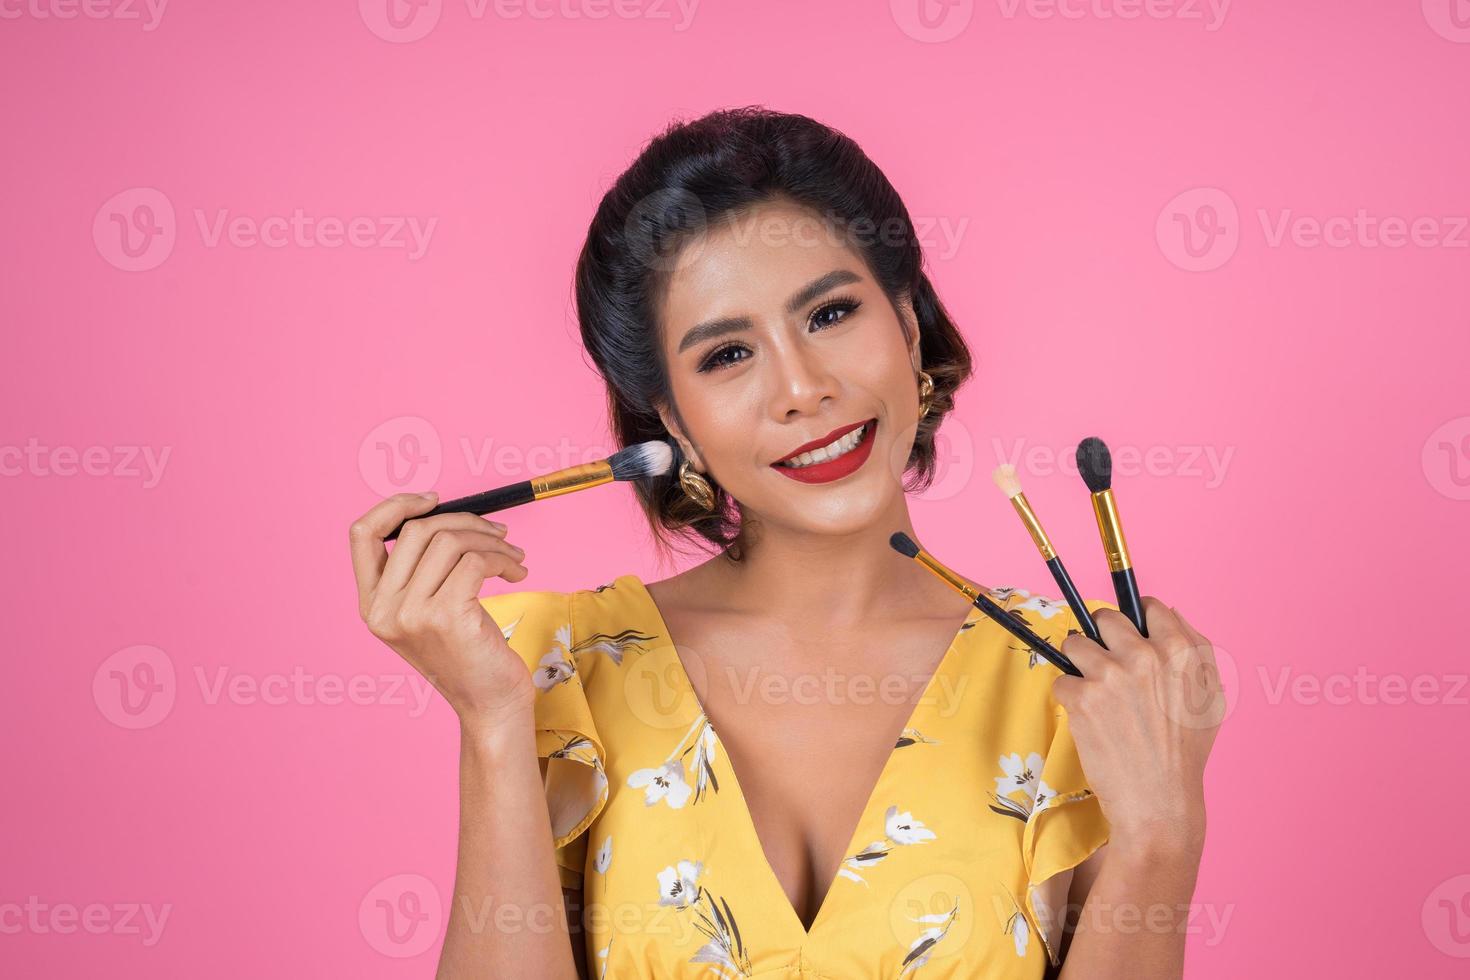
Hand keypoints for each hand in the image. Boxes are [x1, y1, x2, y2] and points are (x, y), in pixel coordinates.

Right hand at [348, 492, 533, 731]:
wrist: (490, 704)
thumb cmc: (468, 654)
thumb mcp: (430, 611)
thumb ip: (422, 570)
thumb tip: (445, 513)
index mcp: (371, 605)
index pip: (361, 535)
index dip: (395, 506)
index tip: (433, 500)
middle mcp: (383, 610)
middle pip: (415, 530)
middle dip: (464, 521)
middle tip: (498, 534)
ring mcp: (411, 614)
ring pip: (449, 541)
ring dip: (491, 541)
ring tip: (513, 557)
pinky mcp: (446, 617)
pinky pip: (475, 561)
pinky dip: (502, 559)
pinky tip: (516, 573)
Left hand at [1053, 598, 1222, 852]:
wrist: (1158, 802)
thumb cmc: (1185, 754)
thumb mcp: (1211, 698)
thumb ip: (1196, 650)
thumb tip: (1169, 612)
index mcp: (1180, 652)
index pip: (1150, 608)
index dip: (1138, 621)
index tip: (1132, 634)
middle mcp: (1144, 656)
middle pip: (1106, 619)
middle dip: (1103, 639)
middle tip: (1108, 666)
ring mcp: (1109, 675)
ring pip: (1075, 643)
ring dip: (1080, 665)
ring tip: (1096, 694)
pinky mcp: (1081, 697)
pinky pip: (1062, 680)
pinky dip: (1070, 698)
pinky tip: (1090, 720)